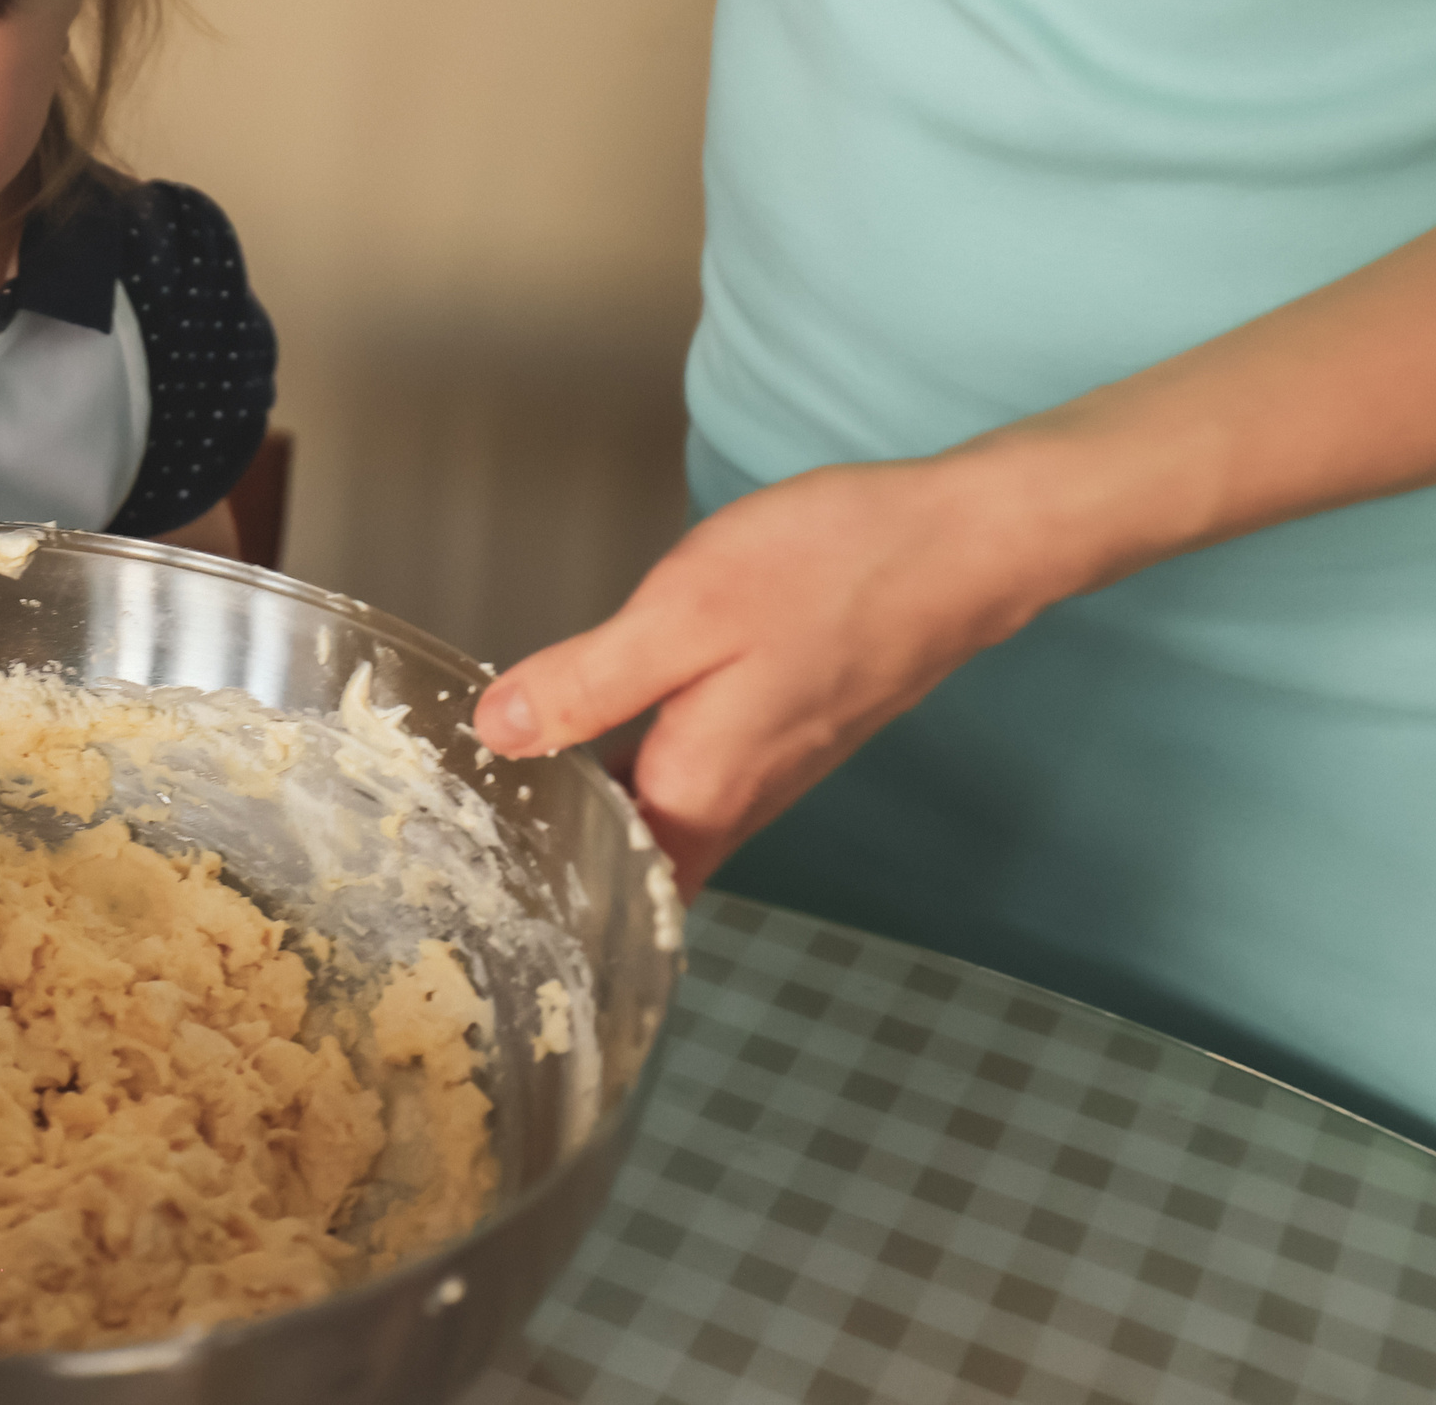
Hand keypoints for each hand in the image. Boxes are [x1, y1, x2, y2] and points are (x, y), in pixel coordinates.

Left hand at [474, 452, 1073, 895]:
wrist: (964, 543)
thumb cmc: (832, 570)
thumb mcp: (683, 614)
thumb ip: (587, 682)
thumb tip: (498, 733)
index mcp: (699, 790)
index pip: (608, 890)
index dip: (545, 891)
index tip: (478, 877)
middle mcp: (738, 800)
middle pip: (635, 863)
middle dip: (560, 856)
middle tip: (470, 835)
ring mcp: (771, 767)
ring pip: (666, 816)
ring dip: (599, 808)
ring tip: (512, 783)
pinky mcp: (789, 728)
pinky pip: (698, 772)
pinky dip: (642, 764)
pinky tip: (604, 722)